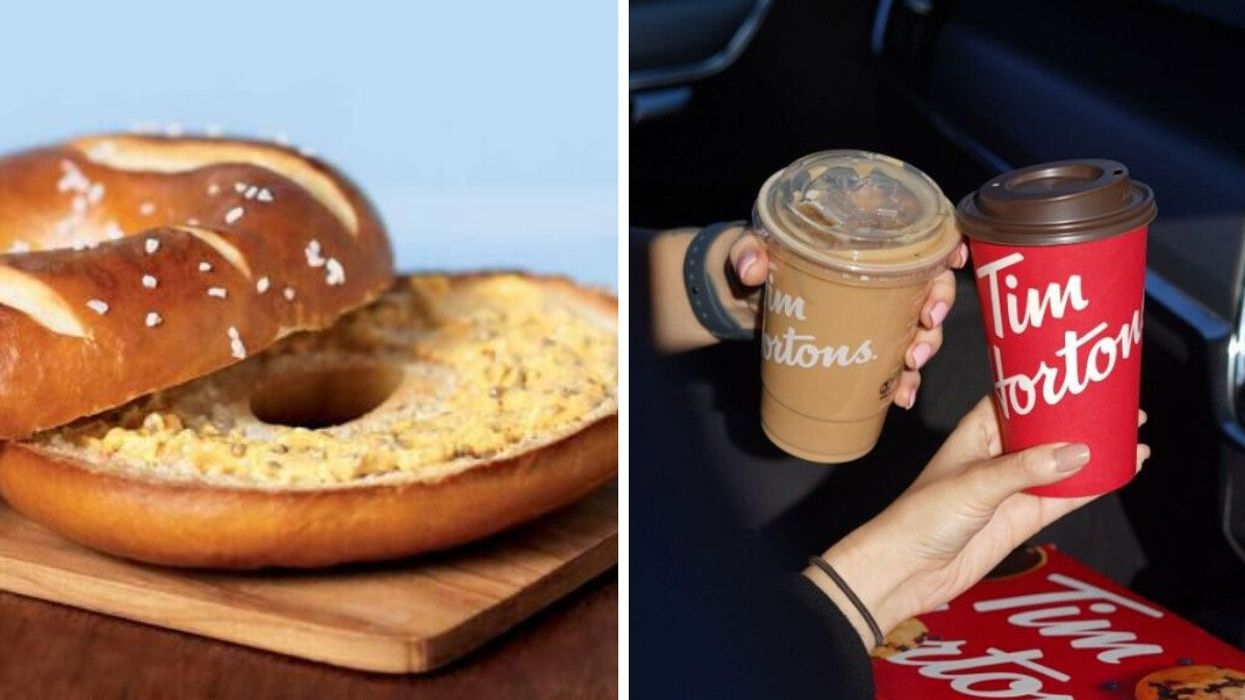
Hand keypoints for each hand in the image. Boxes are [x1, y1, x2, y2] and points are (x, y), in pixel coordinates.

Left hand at [729, 232, 968, 408]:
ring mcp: (871, 311)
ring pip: (917, 327)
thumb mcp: (747, 248)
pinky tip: (899, 396)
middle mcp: (876, 274)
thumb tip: (751, 267)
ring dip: (923, 349)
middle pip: (928, 285)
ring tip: (909, 368)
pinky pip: (892, 361)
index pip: (916, 236)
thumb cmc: (753, 259)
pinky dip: (900, 380)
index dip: (943, 245)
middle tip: (923, 329)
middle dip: (936, 310)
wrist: (738, 298)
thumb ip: (746, 251)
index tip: (952, 261)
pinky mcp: (859, 342)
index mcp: (859, 241)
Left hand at [806, 396, 1150, 648]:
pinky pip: (1067, 495)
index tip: (1087, 369)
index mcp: (978, 429)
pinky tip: (1124, 469)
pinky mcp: (1024, 517)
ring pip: (1063, 461)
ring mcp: (1013, 486)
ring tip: (1136, 433)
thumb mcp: (975, 484)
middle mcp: (998, 453)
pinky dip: (1095, 484)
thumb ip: (1026, 469)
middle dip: (1083, 416)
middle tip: (1126, 402)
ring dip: (1096, 450)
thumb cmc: (922, 516)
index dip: (1051, 382)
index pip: (1020, 395)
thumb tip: (1080, 451)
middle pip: (1049, 427)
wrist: (907, 570)